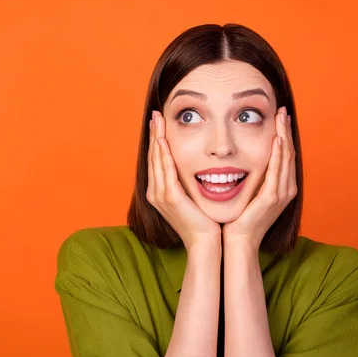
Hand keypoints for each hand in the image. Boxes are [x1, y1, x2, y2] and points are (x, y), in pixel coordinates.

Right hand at [146, 110, 220, 250]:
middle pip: (153, 156)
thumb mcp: (191, 196)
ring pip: (156, 160)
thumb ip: (187, 181)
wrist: (205, 242)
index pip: (156, 160)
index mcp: (159, 192)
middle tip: (155, 114)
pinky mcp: (171, 198)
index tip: (159, 122)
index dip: (156, 140)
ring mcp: (161, 195)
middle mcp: (155, 192)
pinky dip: (163, 154)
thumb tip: (192, 164)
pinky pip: (165, 171)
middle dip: (154, 134)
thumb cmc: (202, 220)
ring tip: (157, 120)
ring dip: (156, 138)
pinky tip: (163, 140)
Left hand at [222, 106, 297, 248]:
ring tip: (281, 118)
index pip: (285, 155)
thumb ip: (253, 176)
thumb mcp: (249, 192)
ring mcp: (281, 194)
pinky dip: (279, 155)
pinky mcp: (272, 198)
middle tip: (283, 111)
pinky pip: (278, 171)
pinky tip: (277, 140)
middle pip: (289, 153)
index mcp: (281, 187)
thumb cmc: (240, 217)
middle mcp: (286, 189)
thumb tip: (244, 158)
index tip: (279, 118)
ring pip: (286, 158)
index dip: (283, 135)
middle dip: (286, 130)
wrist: (238, 240)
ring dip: (284, 136)